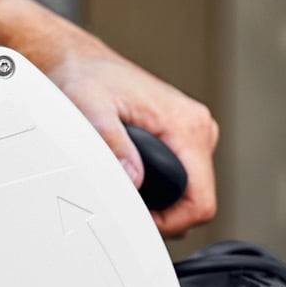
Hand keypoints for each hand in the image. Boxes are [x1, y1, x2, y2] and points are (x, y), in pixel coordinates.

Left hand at [45, 49, 218, 235]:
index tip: (138, 220)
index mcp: (187, 125)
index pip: (200, 201)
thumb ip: (113, 145)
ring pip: (191, 192)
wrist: (84, 63)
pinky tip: (134, 179)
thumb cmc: (87, 80)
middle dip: (164, 213)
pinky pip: (183, 178)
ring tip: (127, 190)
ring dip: (162, 201)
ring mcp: (195, 133)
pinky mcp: (184, 137)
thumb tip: (133, 179)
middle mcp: (199, 128)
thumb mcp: (91, 109)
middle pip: (197, 200)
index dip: (171, 223)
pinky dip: (162, 188)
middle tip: (125, 206)